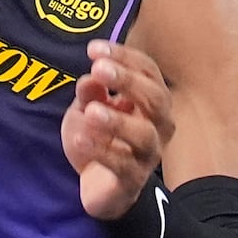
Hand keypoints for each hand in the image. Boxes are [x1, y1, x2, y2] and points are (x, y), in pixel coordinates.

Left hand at [61, 40, 174, 219]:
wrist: (99, 187)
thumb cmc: (99, 138)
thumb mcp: (87, 109)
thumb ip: (90, 92)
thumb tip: (91, 78)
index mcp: (150, 102)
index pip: (148, 72)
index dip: (124, 57)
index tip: (94, 49)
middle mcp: (157, 126)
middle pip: (156, 99)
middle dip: (128, 81)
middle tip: (98, 69)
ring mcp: (148, 155)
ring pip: (145, 135)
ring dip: (117, 119)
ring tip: (91, 111)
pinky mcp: (132, 181)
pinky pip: (122, 165)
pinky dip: (101, 149)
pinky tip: (80, 138)